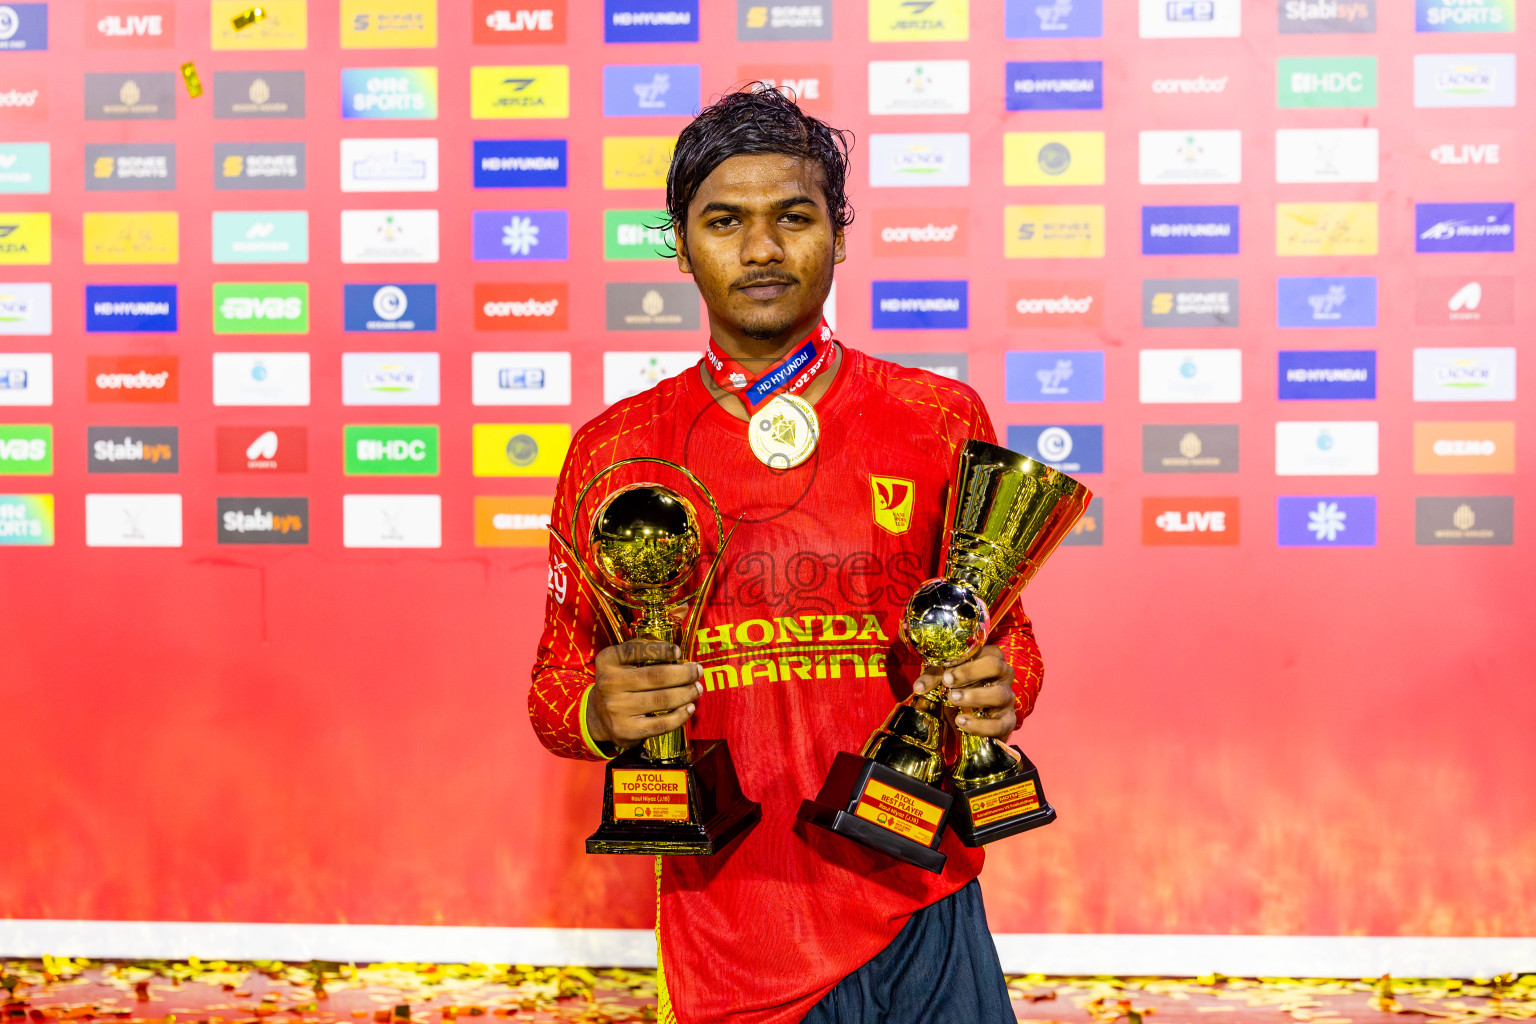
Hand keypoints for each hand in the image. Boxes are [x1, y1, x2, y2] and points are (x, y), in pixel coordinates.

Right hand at [586, 640, 702, 747]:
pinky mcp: (625, 731)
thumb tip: (676, 653)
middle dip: (683, 673)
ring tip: (697, 689)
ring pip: (662, 700)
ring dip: (686, 693)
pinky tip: (689, 708)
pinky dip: (680, 716)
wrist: (598, 716)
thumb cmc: (620, 683)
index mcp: (607, 661)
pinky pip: (660, 724)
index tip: (679, 651)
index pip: (636, 650)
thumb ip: (643, 651)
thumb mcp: (621, 662)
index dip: (661, 650)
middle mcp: (608, 683)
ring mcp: (616, 709)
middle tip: (698, 671)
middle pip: (656, 676)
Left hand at [912, 645, 1016, 738]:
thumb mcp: (944, 679)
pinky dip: (980, 725)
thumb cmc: (958, 688)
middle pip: (996, 667)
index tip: (946, 675)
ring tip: (952, 699)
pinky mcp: (1007, 722)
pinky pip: (1000, 725)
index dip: (967, 663)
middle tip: (948, 683)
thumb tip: (919, 687)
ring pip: (999, 695)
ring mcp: (1008, 699)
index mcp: (992, 659)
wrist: (967, 716)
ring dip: (974, 697)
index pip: (986, 653)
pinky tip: (961, 721)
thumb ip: (933, 679)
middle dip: (970, 673)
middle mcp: (1004, 676)